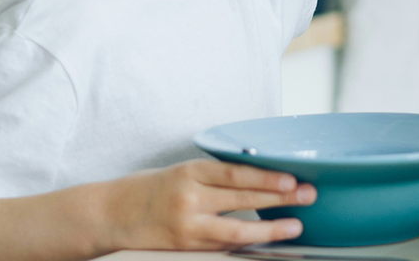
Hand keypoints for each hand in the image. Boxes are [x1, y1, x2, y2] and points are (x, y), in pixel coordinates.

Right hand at [105, 159, 316, 251]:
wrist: (110, 214)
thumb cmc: (149, 188)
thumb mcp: (181, 172)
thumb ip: (215, 178)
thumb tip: (260, 179)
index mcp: (189, 172)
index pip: (235, 174)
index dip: (266, 177)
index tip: (292, 178)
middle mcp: (189, 198)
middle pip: (242, 199)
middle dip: (280, 198)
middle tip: (308, 194)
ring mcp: (187, 226)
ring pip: (236, 231)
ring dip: (270, 228)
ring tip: (295, 225)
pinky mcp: (185, 247)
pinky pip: (223, 246)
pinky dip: (248, 244)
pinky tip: (267, 241)